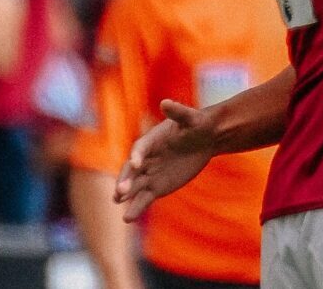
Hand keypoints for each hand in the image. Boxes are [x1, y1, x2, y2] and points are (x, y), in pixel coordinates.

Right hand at [114, 100, 217, 220]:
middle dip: (125, 180)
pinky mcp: (156, 188)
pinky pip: (144, 198)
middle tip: (120, 191)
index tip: (135, 163)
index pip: (140, 148)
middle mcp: (145, 159)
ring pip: (134, 187)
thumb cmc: (197, 124)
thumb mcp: (191, 118)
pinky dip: (136, 207)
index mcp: (151, 140)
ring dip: (125, 195)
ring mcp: (149, 174)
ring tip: (117, 201)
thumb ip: (178, 112)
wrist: (205, 139)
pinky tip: (127, 218)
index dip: (137, 155)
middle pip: (131, 171)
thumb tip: (166, 102)